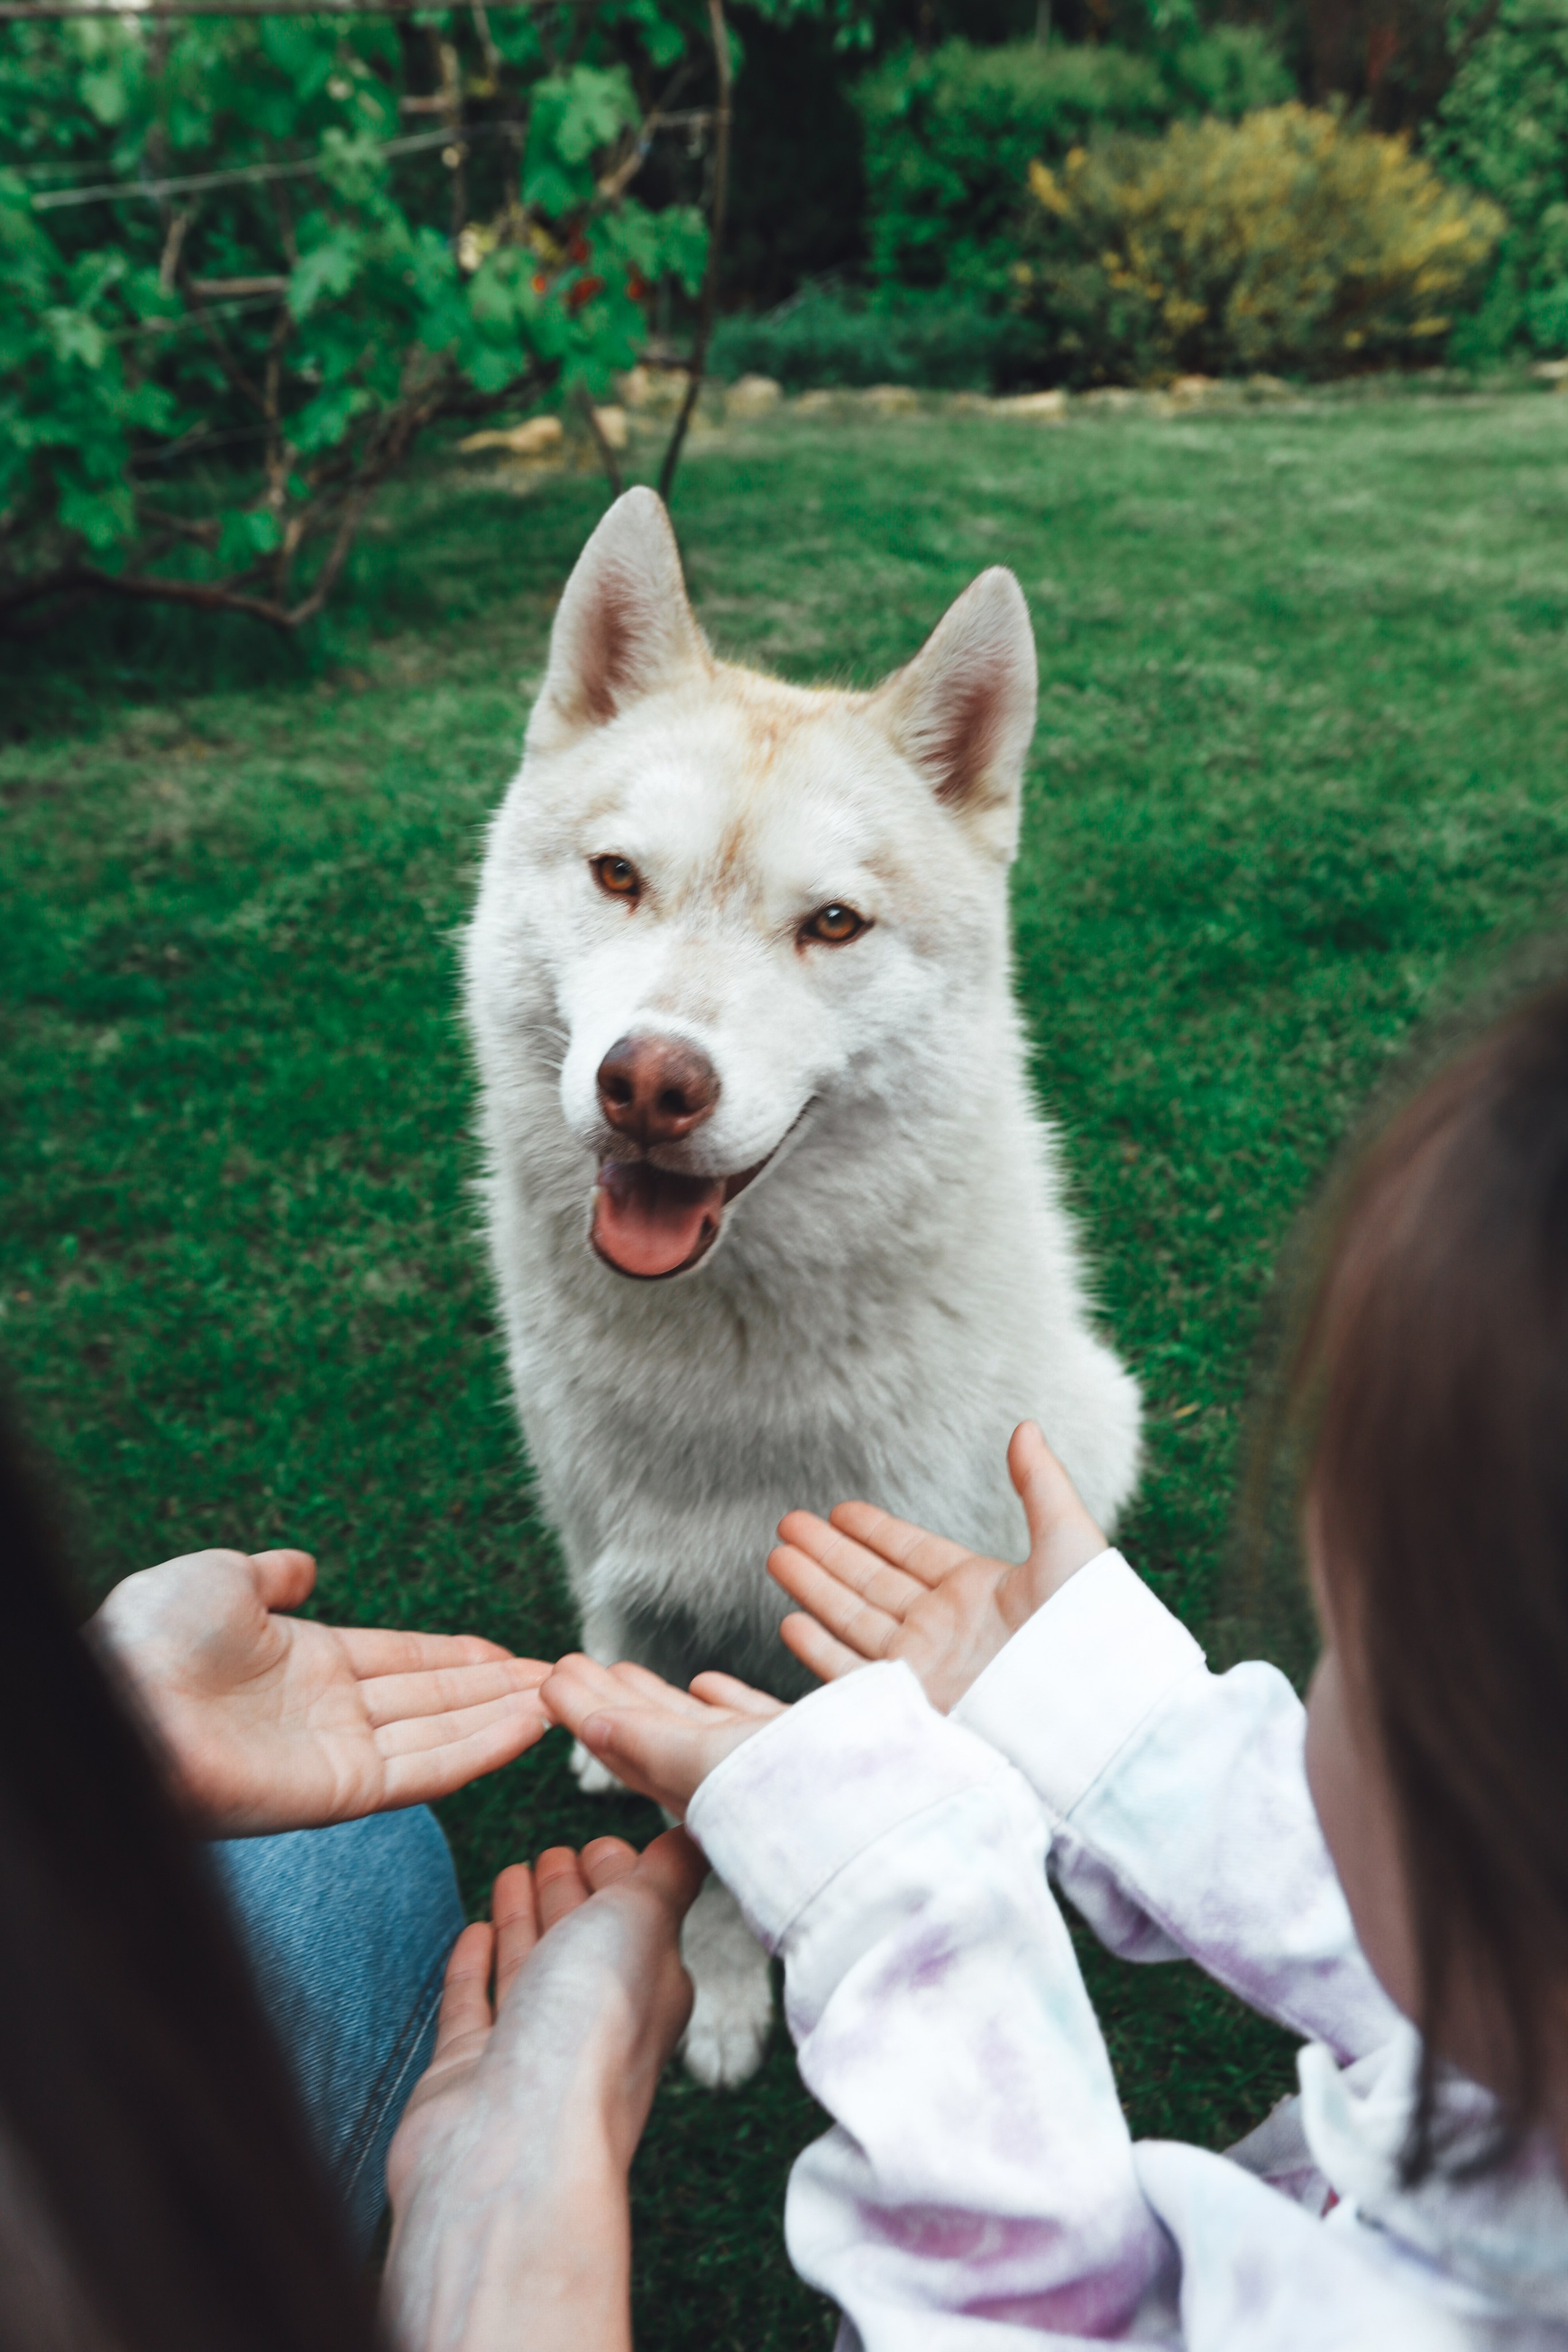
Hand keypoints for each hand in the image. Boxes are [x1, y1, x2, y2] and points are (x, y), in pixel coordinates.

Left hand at [91, 1548, 549, 1836]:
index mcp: (306, 1663)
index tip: (520, 1656)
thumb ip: (270, 1576)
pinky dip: (479, 1750)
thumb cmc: (153, 1637)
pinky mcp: (338, 1794)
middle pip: (437, 1701)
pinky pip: (423, 1771)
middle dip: (501, 1690)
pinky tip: (528, 1727)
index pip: (407, 1662)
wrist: (116, 1698)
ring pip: (443, 1737)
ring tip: (566, 1700)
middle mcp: (330, 1715)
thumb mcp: (220, 1580)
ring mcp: (336, 1757)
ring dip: (505, 1719)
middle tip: (568, 1681)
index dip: (464, 1659)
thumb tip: (303, 1565)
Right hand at [384, 1830, 705, 2351]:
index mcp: (649, 1986)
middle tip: (553, 1848)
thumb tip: (695, 1837)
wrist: (512, 2150)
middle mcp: (593, 2019)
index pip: (637, 1915)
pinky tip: (472, 1932)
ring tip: (512, 1871)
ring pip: (528, 1967)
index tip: (600, 1838)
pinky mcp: (470, 2069)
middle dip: (570, 1893)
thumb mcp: (643, 1922)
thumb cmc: (590, 2031)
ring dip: (522, 1919)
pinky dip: (474, 1967)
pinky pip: (473, 2005)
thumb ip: (666, 1875)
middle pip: (582, 1941)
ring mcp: (528, 2048)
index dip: (621, 1875)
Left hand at [541, 1655, 784, 1816]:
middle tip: (570, 1663)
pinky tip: (706, 1683)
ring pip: (691, 1723)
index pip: (619, 1744)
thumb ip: (651, 1746)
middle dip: (606, 1698)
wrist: (895, 1810)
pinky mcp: (800, 1742)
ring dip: (653, 1697)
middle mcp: (720, 1778)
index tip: (549, 1682)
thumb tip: (592, 1728)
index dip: (582, 1711)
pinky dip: (723, 1697)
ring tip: (622, 1670)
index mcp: (691, 1786)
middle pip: (647, 1730)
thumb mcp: (709, 1764)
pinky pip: (747, 1716)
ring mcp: (760, 1759)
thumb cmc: (794, 1795)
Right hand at [768, 1422, 1107, 1711]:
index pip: (911, 1553)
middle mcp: (946, 1629)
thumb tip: (1026, 1427)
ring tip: (778, 1556)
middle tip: (788, 1524)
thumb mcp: (1068, 1543)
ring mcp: (926, 1668)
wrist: (1094, 1713)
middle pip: (872, 1581)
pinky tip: (792, 1621)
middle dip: (828, 1553)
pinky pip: (854, 1674)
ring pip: (854, 1618)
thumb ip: (1040, 1485)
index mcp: (980, 1591)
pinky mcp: (912, 1705)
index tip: (840, 1511)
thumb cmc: (1090, 1630)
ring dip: (814, 1587)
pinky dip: (821, 1649)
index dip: (874, 1531)